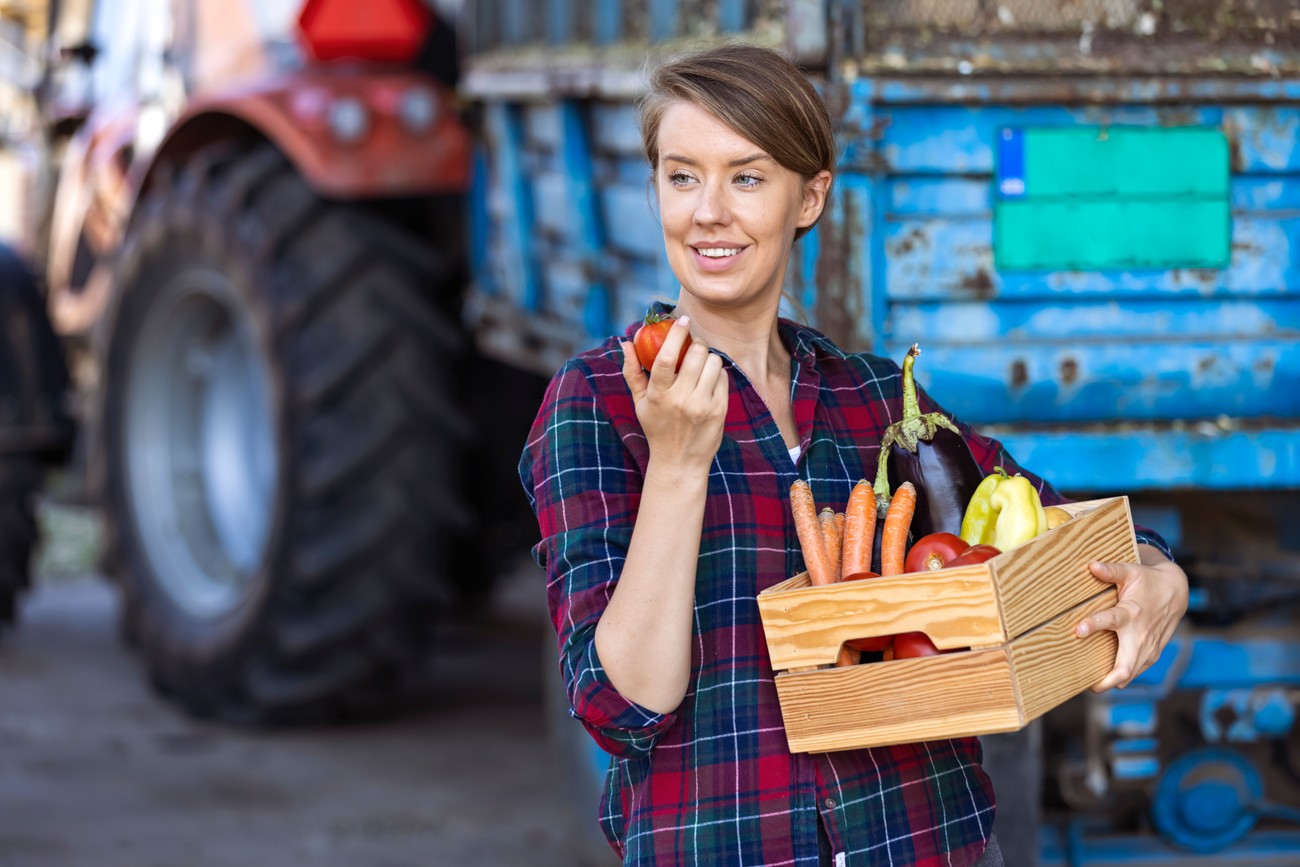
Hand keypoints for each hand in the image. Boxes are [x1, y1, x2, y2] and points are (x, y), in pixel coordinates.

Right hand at [621, 316, 728, 479]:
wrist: (679, 462)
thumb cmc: (657, 428)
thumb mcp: (640, 403)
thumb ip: (632, 372)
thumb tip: (625, 343)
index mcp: (659, 395)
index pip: (666, 358)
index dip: (675, 335)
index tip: (681, 320)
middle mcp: (681, 400)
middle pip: (696, 354)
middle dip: (696, 344)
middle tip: (693, 347)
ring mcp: (703, 405)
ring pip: (713, 362)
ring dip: (707, 358)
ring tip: (700, 367)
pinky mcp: (719, 410)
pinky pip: (723, 377)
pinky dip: (717, 374)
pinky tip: (708, 383)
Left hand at [1075, 544, 1188, 691]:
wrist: (1176, 591)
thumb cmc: (1147, 581)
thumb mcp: (1130, 571)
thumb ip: (1111, 570)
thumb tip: (1091, 565)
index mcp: (1130, 612)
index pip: (1110, 620)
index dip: (1093, 625)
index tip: (1077, 631)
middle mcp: (1139, 634)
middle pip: (1126, 666)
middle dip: (1108, 679)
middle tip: (1089, 686)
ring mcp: (1147, 647)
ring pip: (1131, 673)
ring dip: (1113, 682)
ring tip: (1092, 687)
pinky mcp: (1151, 654)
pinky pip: (1136, 671)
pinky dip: (1123, 678)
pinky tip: (1107, 681)